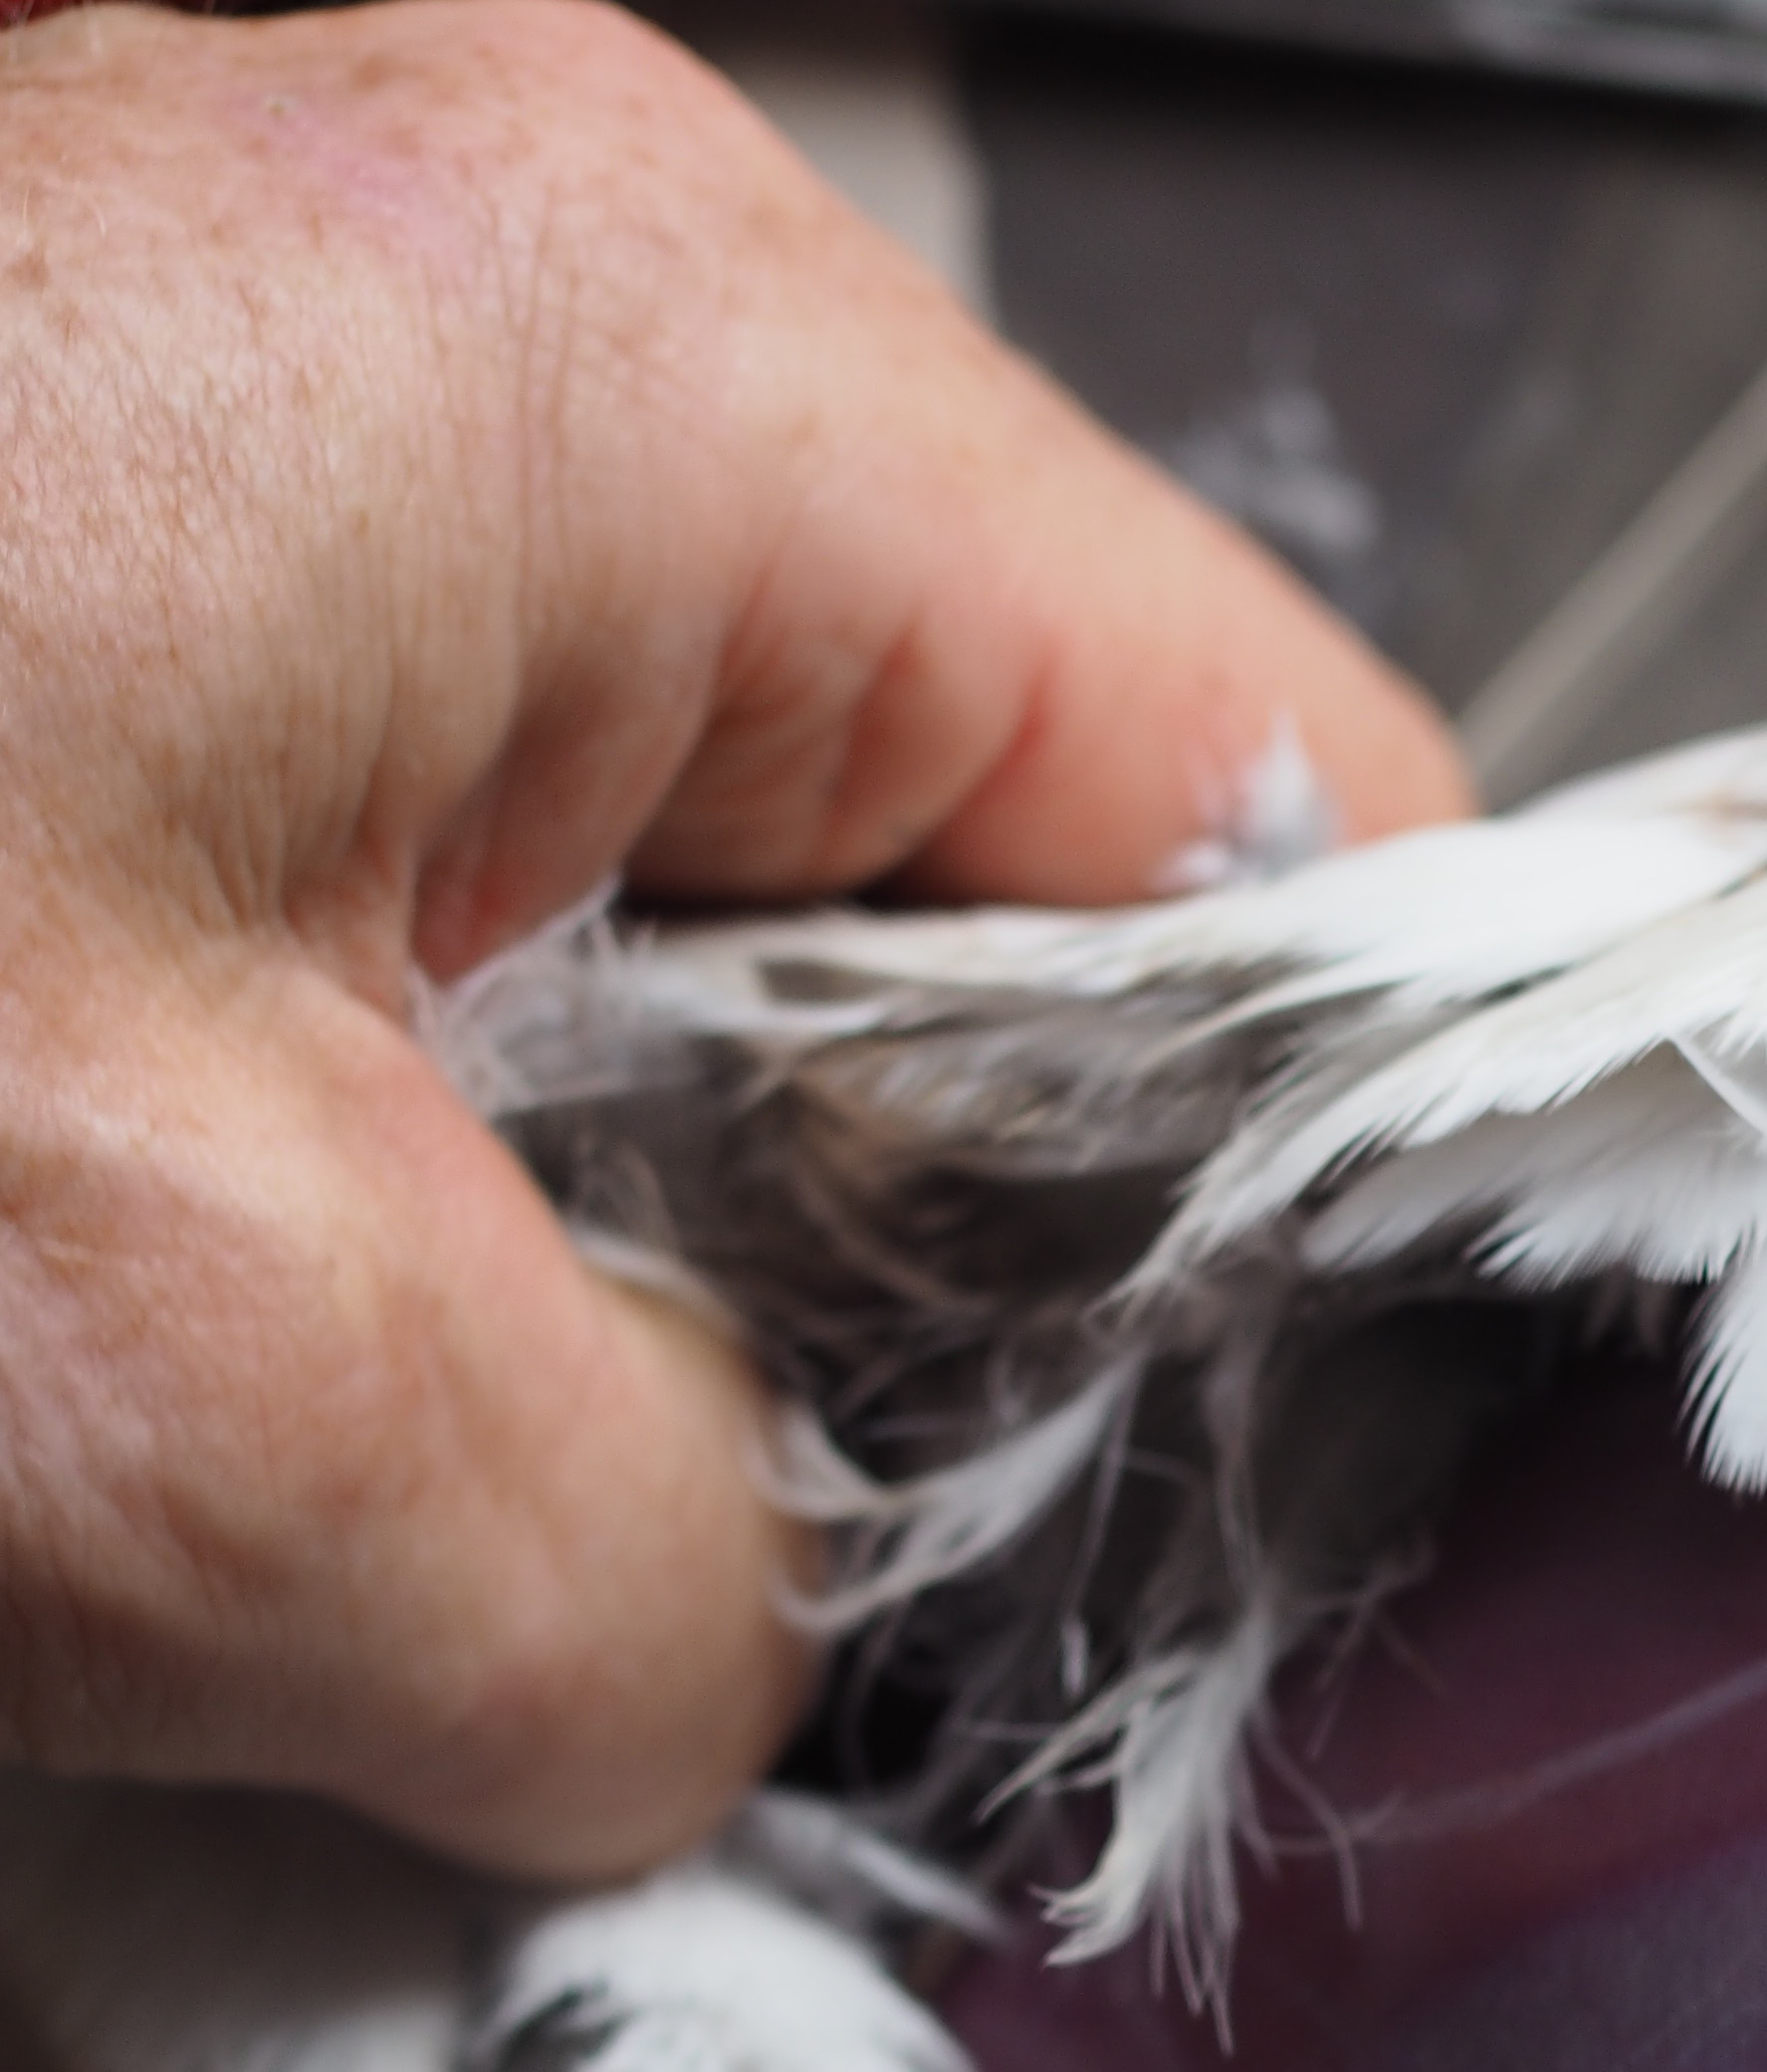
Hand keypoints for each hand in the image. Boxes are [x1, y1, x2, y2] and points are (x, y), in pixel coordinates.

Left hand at [0, 0, 1463, 1884]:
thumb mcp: (221, 1409)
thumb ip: (657, 1588)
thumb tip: (724, 1683)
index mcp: (663, 384)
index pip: (1279, 813)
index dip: (1338, 1221)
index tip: (1285, 1573)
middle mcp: (517, 382)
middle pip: (1007, 928)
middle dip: (960, 1344)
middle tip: (880, 1689)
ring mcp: (287, 536)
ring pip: (708, 1026)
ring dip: (656, 1367)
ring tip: (533, 1622)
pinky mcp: (100, 705)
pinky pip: (440, 1046)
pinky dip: (423, 1315)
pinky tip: (328, 1522)